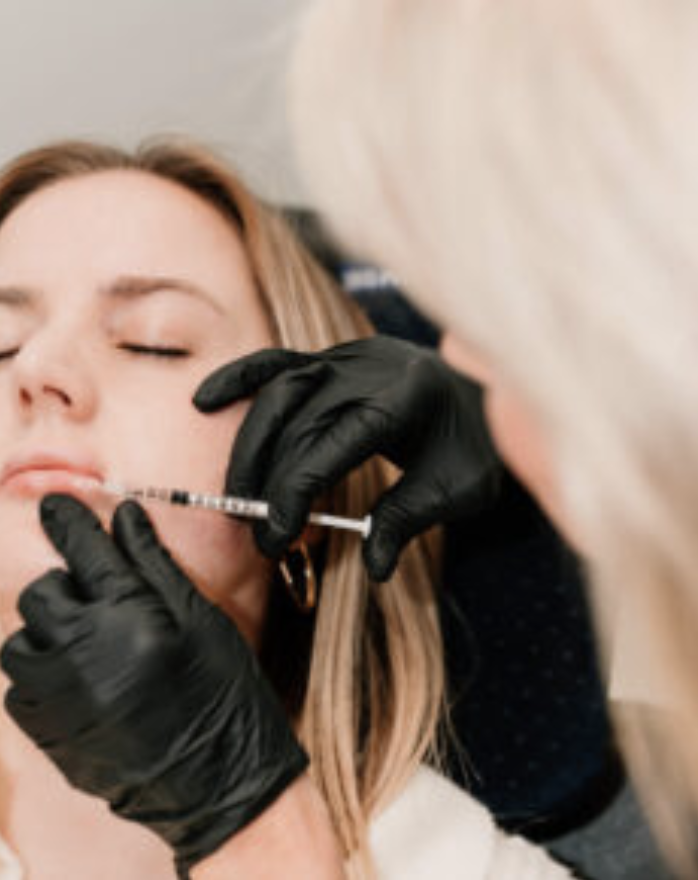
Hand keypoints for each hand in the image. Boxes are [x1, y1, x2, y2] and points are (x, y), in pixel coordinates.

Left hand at [0, 494, 307, 877]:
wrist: (218, 781)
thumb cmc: (221, 695)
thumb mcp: (201, 619)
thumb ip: (155, 565)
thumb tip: (124, 517)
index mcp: (128, 616)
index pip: (82, 548)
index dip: (68, 519)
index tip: (58, 506)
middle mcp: (82, 651)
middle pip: (42, 593)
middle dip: (67, 587)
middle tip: (100, 600)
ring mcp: (58, 695)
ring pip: (22, 640)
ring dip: (49, 632)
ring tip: (89, 645)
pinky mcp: (46, 731)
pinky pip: (19, 686)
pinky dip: (42, 673)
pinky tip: (80, 680)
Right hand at [194, 336, 500, 580]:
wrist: (486, 394)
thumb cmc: (476, 445)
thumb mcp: (459, 489)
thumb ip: (410, 519)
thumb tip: (373, 566)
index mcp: (405, 398)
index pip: (332, 443)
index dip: (295, 490)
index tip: (276, 536)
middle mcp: (370, 368)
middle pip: (297, 421)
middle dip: (269, 482)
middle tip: (259, 537)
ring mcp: (347, 356)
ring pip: (278, 392)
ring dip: (249, 447)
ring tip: (239, 497)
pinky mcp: (332, 357)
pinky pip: (277, 362)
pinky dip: (239, 380)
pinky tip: (206, 402)